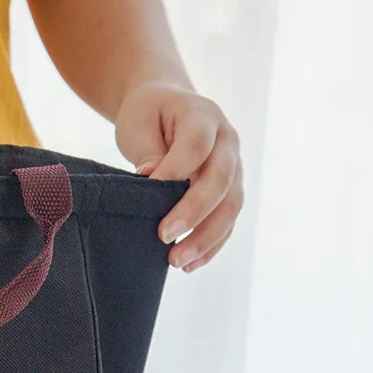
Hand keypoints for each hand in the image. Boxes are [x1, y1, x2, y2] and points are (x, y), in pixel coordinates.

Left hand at [115, 81, 242, 271]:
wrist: (166, 107)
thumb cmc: (148, 116)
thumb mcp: (139, 124)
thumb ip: (148, 151)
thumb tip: (151, 179)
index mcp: (203, 115)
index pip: (196, 145)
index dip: (175, 171)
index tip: (149, 191)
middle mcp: (227, 140)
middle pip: (221, 179)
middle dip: (194, 212)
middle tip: (164, 237)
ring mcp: (234, 166)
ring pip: (231, 205)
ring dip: (206, 237)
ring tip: (177, 261)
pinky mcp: (230, 190)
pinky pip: (228, 220)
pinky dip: (212, 245)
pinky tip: (191, 264)